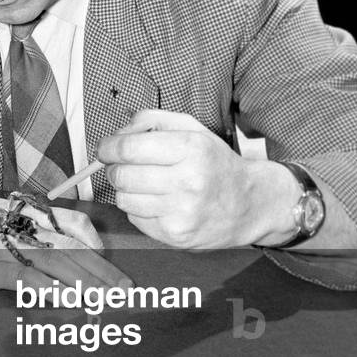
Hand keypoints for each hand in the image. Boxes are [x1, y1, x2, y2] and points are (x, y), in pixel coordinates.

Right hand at [0, 194, 132, 292]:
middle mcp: (23, 227)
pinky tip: (67, 302)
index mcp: (26, 214)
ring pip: (58, 266)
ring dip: (87, 286)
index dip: (95, 244)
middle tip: (128, 292)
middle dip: (103, 274)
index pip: (73, 225)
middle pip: (73, 251)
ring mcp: (9, 245)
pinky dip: (48, 290)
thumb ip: (17, 231)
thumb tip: (40, 250)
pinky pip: (26, 279)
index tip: (112, 261)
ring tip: (109, 301)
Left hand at [97, 109, 288, 248]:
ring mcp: (183, 213)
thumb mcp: (190, 127)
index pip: (128, 148)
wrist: (251, 204)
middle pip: (123, 176)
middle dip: (115, 170)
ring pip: (125, 200)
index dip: (108, 148)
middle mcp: (189, 181)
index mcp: (191, 148)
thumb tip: (117, 134)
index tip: (105, 150)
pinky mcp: (178, 236)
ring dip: (126, 191)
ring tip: (145, 185)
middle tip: (123, 167)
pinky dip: (139, 210)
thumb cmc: (214, 162)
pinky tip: (158, 203)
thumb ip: (150, 120)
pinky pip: (136, 220)